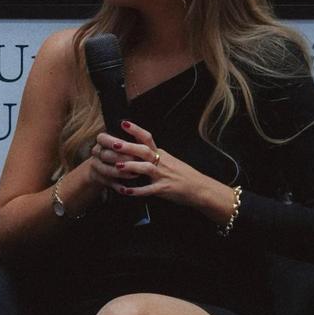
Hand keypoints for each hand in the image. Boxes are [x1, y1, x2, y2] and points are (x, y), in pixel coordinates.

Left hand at [89, 119, 207, 207]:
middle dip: (128, 147)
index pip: (147, 138)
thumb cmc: (183, 174)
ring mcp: (163, 175)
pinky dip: (137, 191)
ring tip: (117, 167)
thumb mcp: (168, 159)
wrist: (200, 187)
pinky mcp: (164, 189)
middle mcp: (161, 162)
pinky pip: (149, 190)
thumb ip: (153, 154)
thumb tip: (135, 147)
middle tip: (113, 144)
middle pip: (144, 150)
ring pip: (146, 168)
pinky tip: (125, 191)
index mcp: (160, 153)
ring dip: (131, 167)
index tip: (123, 123)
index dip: (135, 130)